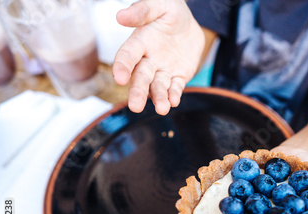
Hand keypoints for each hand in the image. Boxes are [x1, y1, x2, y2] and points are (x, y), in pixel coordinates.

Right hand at [113, 0, 204, 114]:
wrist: (188, 23)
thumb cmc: (168, 10)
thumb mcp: (158, 5)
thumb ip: (142, 11)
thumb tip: (120, 16)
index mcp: (139, 42)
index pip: (127, 56)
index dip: (122, 66)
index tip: (120, 78)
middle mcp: (148, 60)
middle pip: (141, 78)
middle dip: (138, 92)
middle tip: (136, 106)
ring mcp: (163, 70)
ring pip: (158, 87)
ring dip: (159, 98)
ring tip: (162, 109)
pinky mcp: (178, 77)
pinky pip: (175, 88)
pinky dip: (174, 95)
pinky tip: (174, 102)